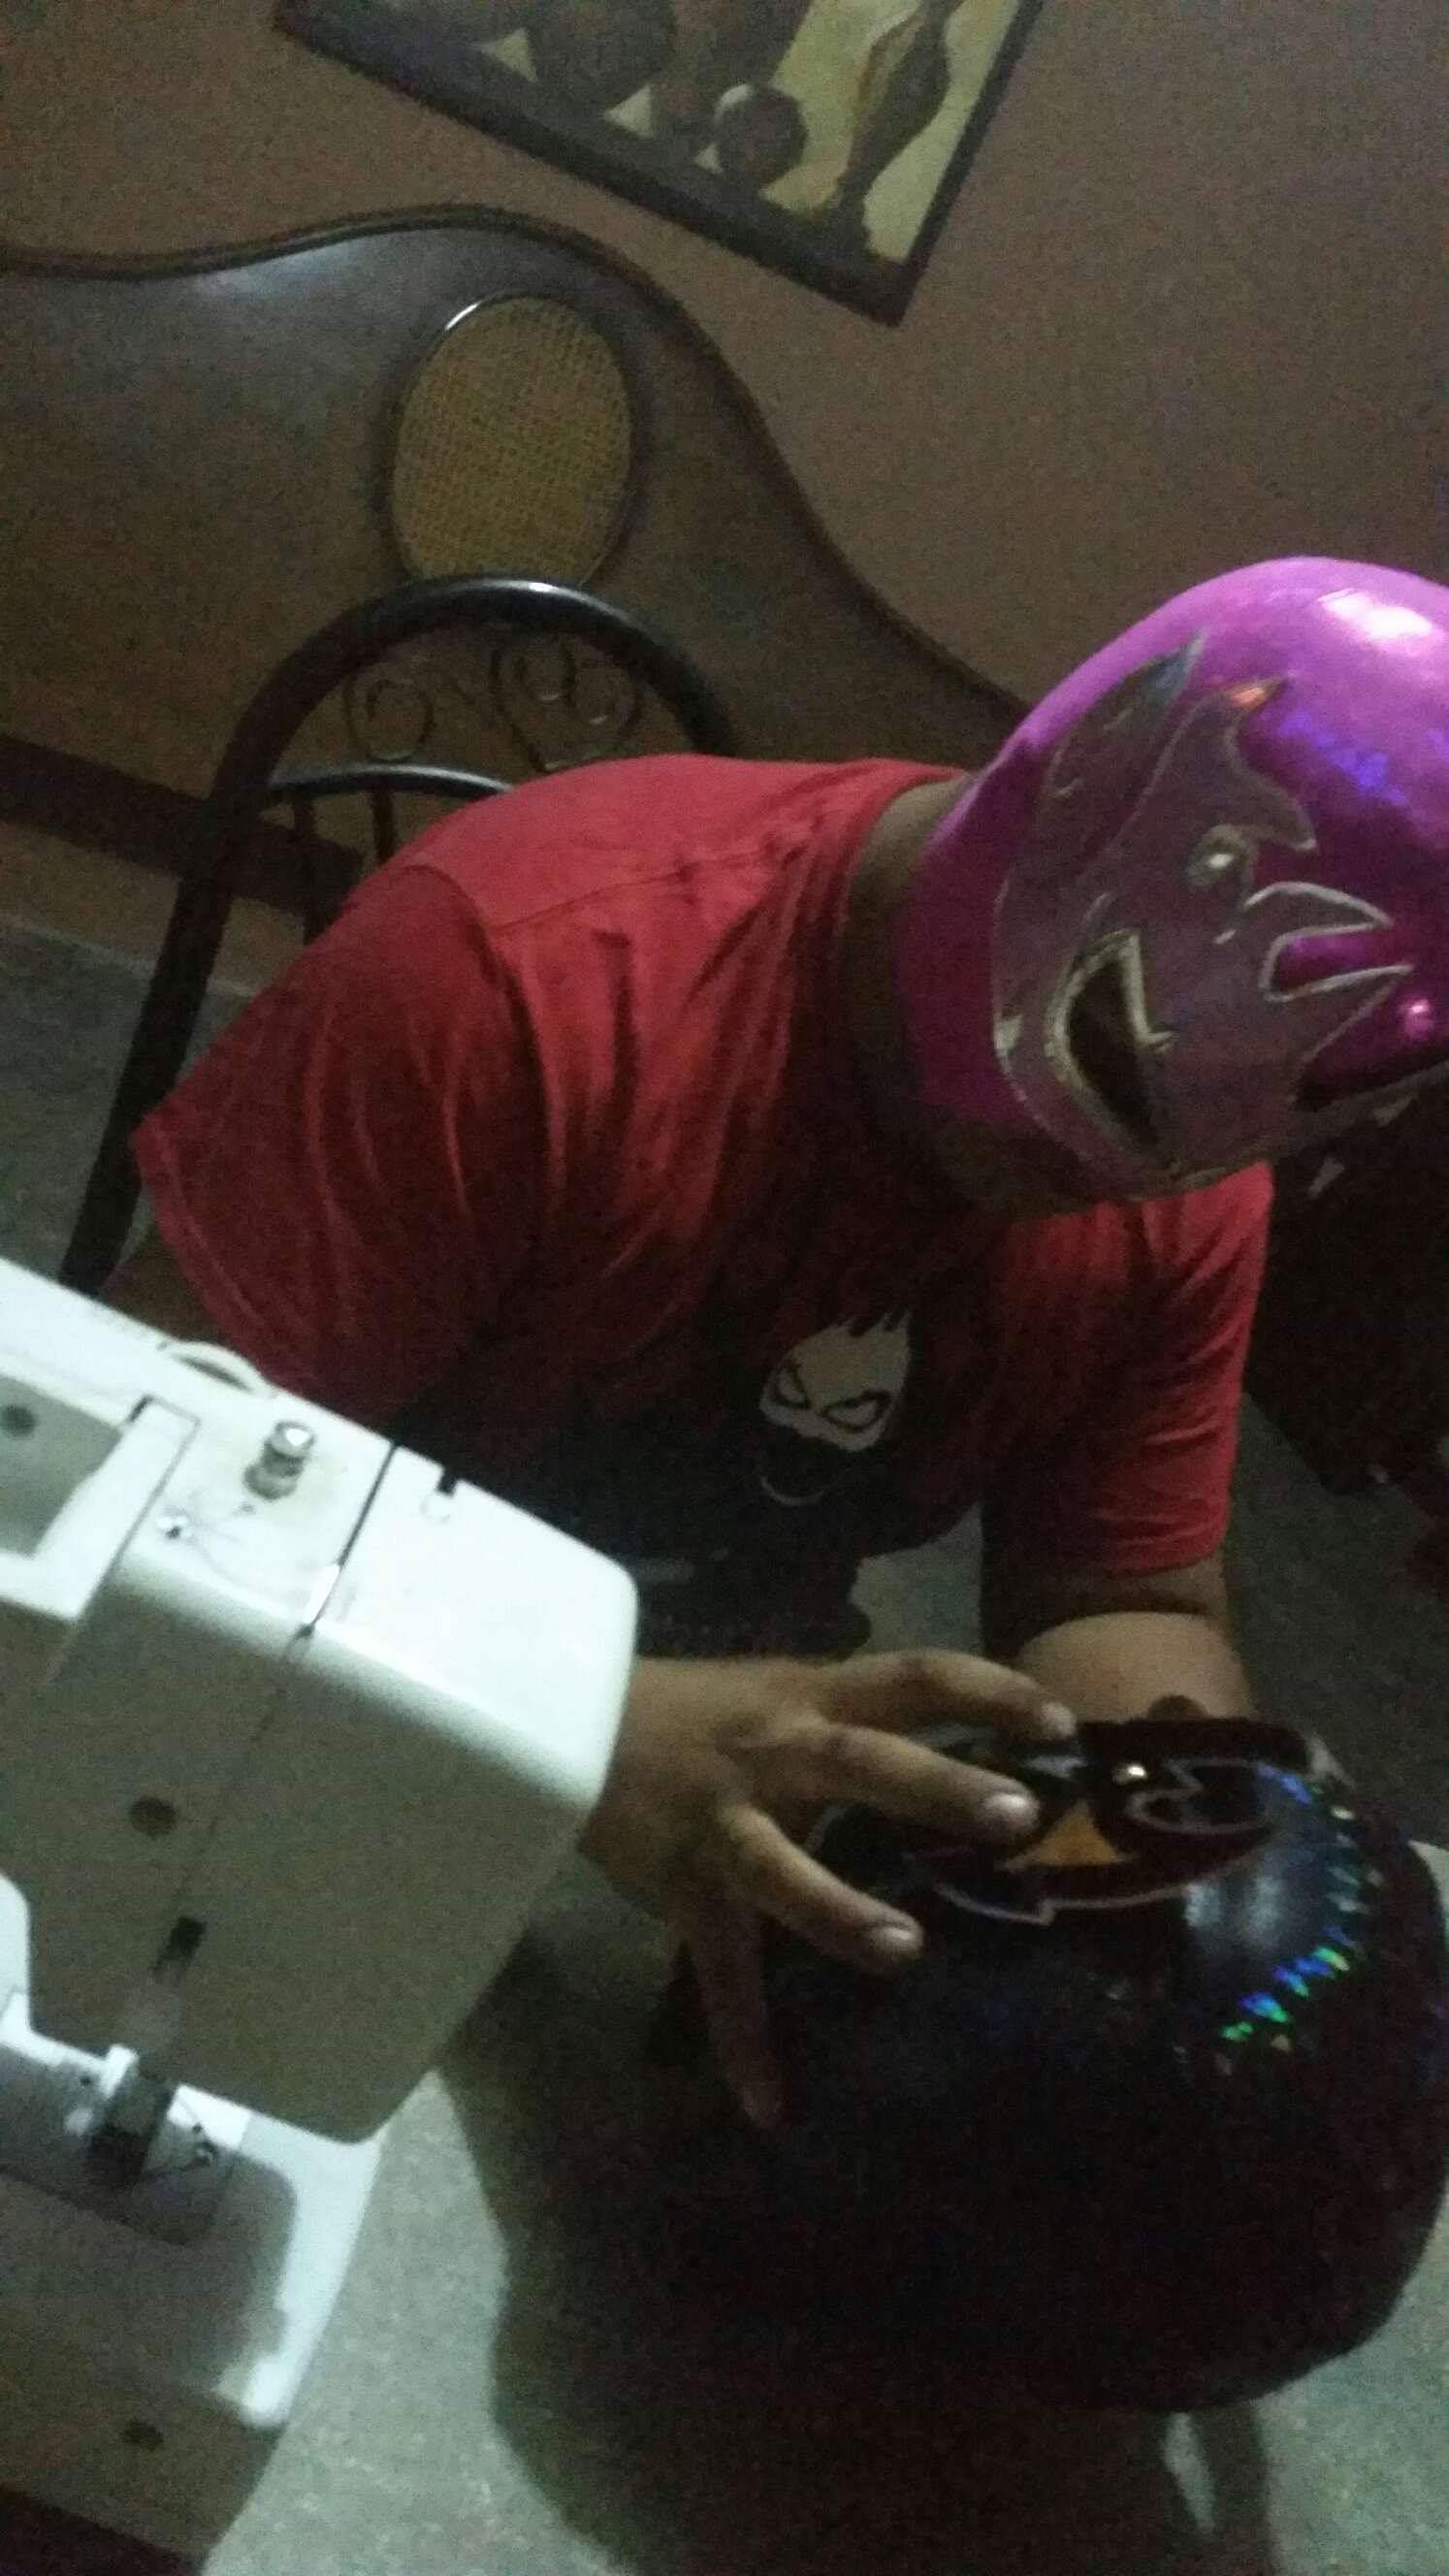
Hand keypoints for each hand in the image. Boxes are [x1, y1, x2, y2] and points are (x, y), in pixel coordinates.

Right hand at [578, 1649, 1075, 2127]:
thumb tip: (967, 1728)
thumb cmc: (701, 1708)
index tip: (1063, 1726)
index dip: (990, 1692)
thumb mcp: (784, 1688)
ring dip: (839, 1911)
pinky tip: (770, 2103)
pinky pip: (717, 1971)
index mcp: (813, 1698)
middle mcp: (777, 1753)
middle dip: (939, 1789)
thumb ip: (860, 1712)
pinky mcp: (683, 1888)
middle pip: (865, 1763)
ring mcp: (726, 1823)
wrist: (573, 1721)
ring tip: (903, 1951)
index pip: (916, 1677)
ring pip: (781, 1869)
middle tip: (1018, 1818)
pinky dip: (741, 2038)